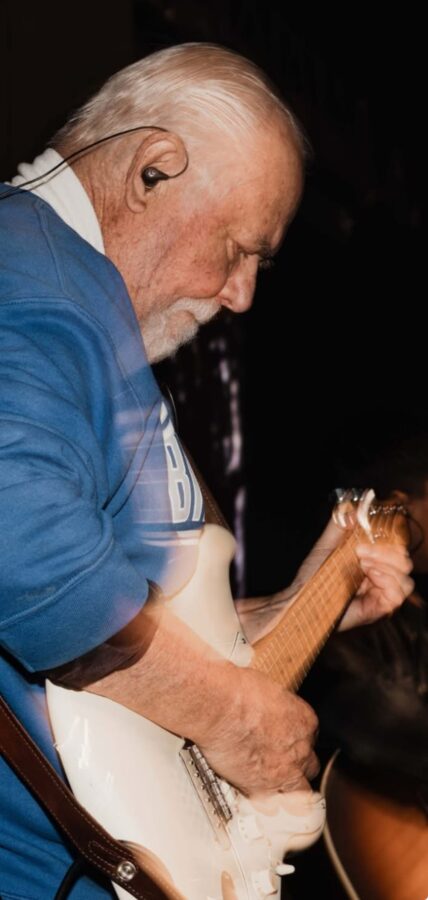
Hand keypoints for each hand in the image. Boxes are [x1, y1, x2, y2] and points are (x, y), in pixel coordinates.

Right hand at [198, 666, 318, 796]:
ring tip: (281, 793)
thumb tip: (267, 707)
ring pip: (301, 792)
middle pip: (309, 765)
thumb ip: (274, 707)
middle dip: (297, 766)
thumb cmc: (238, 692)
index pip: (309, 739)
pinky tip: (262, 802)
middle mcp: (300, 749)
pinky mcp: (263, 788)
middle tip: (280, 764)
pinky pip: (273, 806)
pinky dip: (267, 805)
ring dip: (290, 792)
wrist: (220, 708)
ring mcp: (284, 771)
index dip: (295, 742)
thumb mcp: (268, 690)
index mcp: (305, 721)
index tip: (284, 742)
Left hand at [287, 516, 413, 630]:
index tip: (369, 535)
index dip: (390, 539)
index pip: (396, 548)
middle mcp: (380, 577)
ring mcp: (380, 594)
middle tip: (360, 552)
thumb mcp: (326, 544)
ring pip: (406, 578)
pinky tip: (371, 578)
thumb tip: (353, 506)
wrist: (300, 599)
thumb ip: (340, 525)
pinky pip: (398, 595)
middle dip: (386, 552)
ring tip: (363, 566)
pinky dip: (388, 582)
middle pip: (404, 561)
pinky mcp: (379, 609)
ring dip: (387, 567)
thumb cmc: (312, 576)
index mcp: (372, 561)